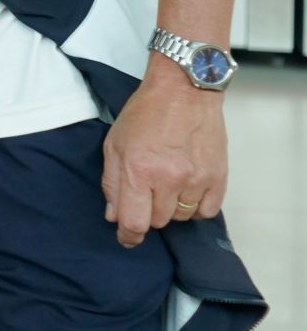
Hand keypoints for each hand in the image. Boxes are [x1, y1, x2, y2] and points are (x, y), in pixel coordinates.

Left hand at [102, 69, 228, 247]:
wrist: (184, 91)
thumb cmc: (145, 113)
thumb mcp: (114, 144)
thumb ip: (112, 183)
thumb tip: (114, 216)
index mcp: (138, 171)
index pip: (134, 222)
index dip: (128, 236)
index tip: (127, 238)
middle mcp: (169, 179)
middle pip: (158, 222)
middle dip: (147, 213)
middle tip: (146, 192)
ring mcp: (197, 180)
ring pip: (182, 218)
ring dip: (171, 209)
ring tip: (167, 184)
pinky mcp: (218, 178)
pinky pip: (207, 211)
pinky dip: (196, 207)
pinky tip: (187, 189)